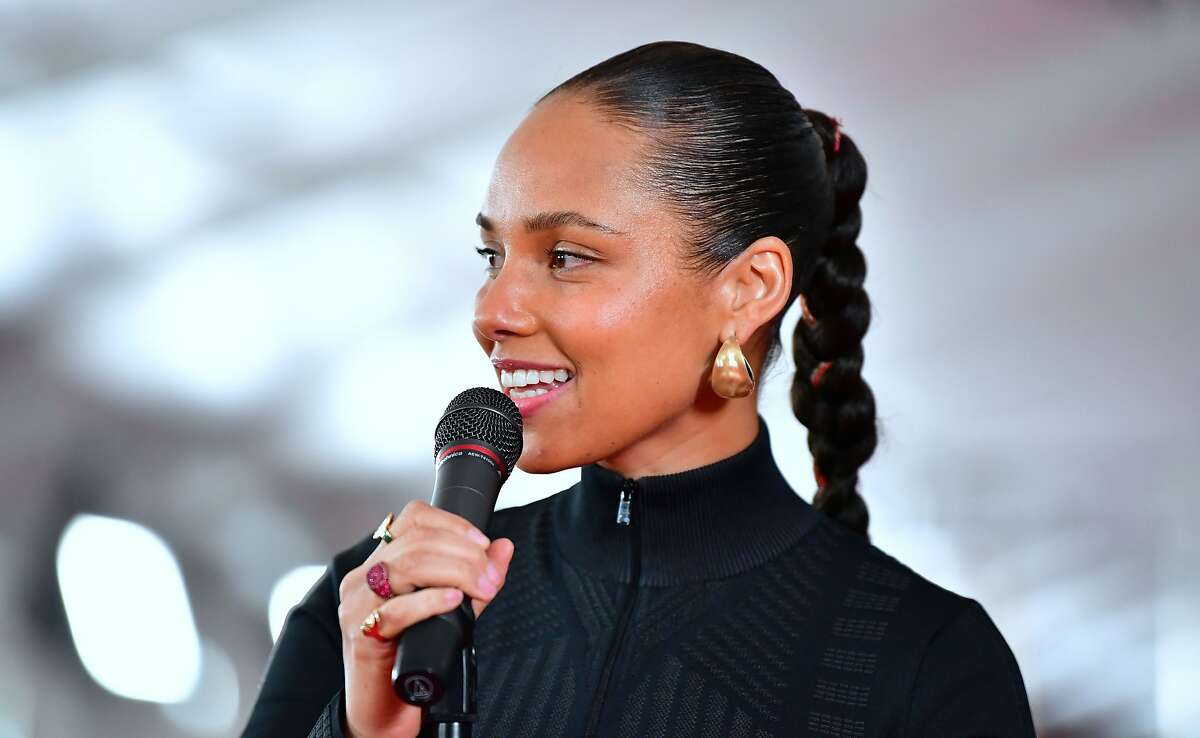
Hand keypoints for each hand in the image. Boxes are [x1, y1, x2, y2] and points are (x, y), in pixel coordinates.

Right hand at [336, 500, 514, 737]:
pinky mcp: (361, 635)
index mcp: (382, 563)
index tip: (483, 544)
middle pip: (416, 541)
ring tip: (481, 588)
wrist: (385, 709)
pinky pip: (395, 610)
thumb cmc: (412, 655)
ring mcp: (358, 605)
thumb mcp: (451, 610)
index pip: (413, 518)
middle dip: (464, 554)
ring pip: (405, 566)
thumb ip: (475, 579)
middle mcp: (364, 577)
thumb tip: (503, 548)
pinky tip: (453, 601)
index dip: (453, 524)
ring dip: (454, 572)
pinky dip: (429, 601)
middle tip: (491, 575)